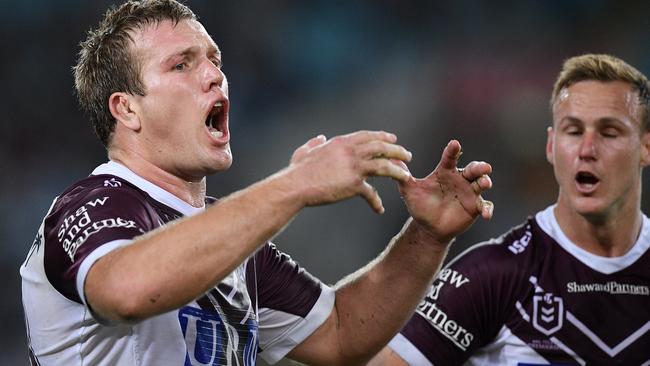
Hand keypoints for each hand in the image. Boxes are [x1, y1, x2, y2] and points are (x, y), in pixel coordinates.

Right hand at [288, 131, 411, 212]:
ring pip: (384, 166)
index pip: (368, 136)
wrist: (296, 186)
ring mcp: (354, 167)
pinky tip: (379, 209)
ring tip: (406, 175)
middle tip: (407, 156)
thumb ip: (314, 143)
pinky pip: (371, 192)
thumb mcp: (305, 151)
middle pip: (381, 147)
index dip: (383, 136)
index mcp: (341, 143)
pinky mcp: (353, 184)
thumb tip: (319, 138)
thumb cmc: (298, 171)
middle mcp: (350, 152)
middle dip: (397, 150)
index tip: (393, 138)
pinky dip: (376, 201)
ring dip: (397, 170)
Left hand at [400, 140, 492, 243]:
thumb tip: (391, 160)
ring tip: (485, 183)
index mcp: (445, 172)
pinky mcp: (475, 207)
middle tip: (484, 167)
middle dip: (479, 167)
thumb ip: (403, 177)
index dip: (453, 151)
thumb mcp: (409, 192)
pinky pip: (485, 206)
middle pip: (473, 169)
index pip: (450, 158)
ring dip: (485, 182)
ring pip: (481, 184)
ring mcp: (469, 193)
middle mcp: (460, 180)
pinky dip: (488, 209)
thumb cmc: (420, 206)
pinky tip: (486, 214)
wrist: (428, 227)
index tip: (455, 144)